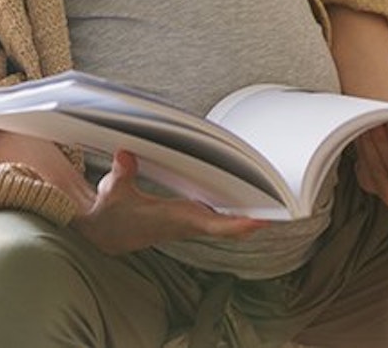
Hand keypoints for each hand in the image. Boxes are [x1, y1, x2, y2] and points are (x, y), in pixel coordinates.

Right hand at [71, 151, 267, 255]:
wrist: (104, 233)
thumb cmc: (111, 213)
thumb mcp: (113, 191)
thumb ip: (122, 173)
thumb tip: (127, 154)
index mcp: (174, 219)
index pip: (212, 225)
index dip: (236, 224)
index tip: (259, 221)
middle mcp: (186, 224)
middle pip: (228, 226)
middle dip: (254, 219)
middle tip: (283, 210)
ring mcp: (187, 224)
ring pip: (225, 224)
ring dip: (246, 217)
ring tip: (271, 203)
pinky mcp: (185, 221)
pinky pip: (216, 220)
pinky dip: (232, 214)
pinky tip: (242, 202)